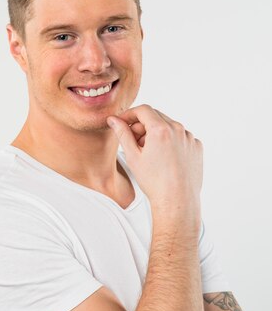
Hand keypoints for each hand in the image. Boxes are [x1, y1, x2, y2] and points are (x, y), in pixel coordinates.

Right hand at [107, 105, 201, 230]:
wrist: (177, 201)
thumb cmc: (154, 181)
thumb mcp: (132, 156)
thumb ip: (122, 133)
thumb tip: (114, 120)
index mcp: (161, 129)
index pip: (143, 110)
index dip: (130, 114)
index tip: (122, 122)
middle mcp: (179, 130)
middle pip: (156, 117)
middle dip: (142, 125)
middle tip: (133, 141)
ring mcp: (190, 138)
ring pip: (168, 127)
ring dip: (156, 133)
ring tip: (149, 153)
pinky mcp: (197, 147)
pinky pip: (180, 137)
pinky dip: (170, 142)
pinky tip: (164, 158)